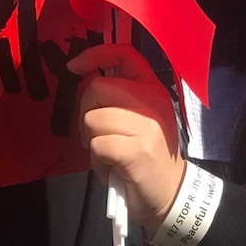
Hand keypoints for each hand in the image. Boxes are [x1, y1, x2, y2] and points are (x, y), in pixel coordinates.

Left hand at [68, 43, 184, 236]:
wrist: (170, 191)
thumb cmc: (148, 154)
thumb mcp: (140, 118)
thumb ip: (119, 97)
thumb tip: (84, 79)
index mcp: (153, 88)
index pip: (126, 54)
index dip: (96, 54)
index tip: (74, 66)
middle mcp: (152, 100)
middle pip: (98, 87)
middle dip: (85, 111)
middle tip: (94, 133)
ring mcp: (147, 125)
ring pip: (93, 119)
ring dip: (90, 141)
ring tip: (107, 154)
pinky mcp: (137, 150)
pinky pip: (97, 145)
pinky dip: (97, 162)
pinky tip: (111, 169)